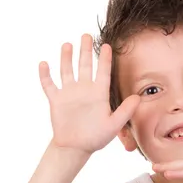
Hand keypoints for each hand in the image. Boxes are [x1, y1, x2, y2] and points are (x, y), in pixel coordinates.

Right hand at [39, 34, 140, 153]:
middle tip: (86, 35)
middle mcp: (84, 90)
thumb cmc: (96, 138)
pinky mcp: (56, 100)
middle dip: (85, 51)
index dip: (105, 59)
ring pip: (67, 71)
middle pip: (85, 66)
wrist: (76, 148)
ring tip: (67, 44)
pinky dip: (45, 75)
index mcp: (99, 94)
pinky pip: (49, 85)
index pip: (103, 72)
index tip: (107, 45)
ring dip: (66, 58)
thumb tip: (138, 98)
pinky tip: (44, 63)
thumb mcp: (114, 125)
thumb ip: (125, 111)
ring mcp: (69, 94)